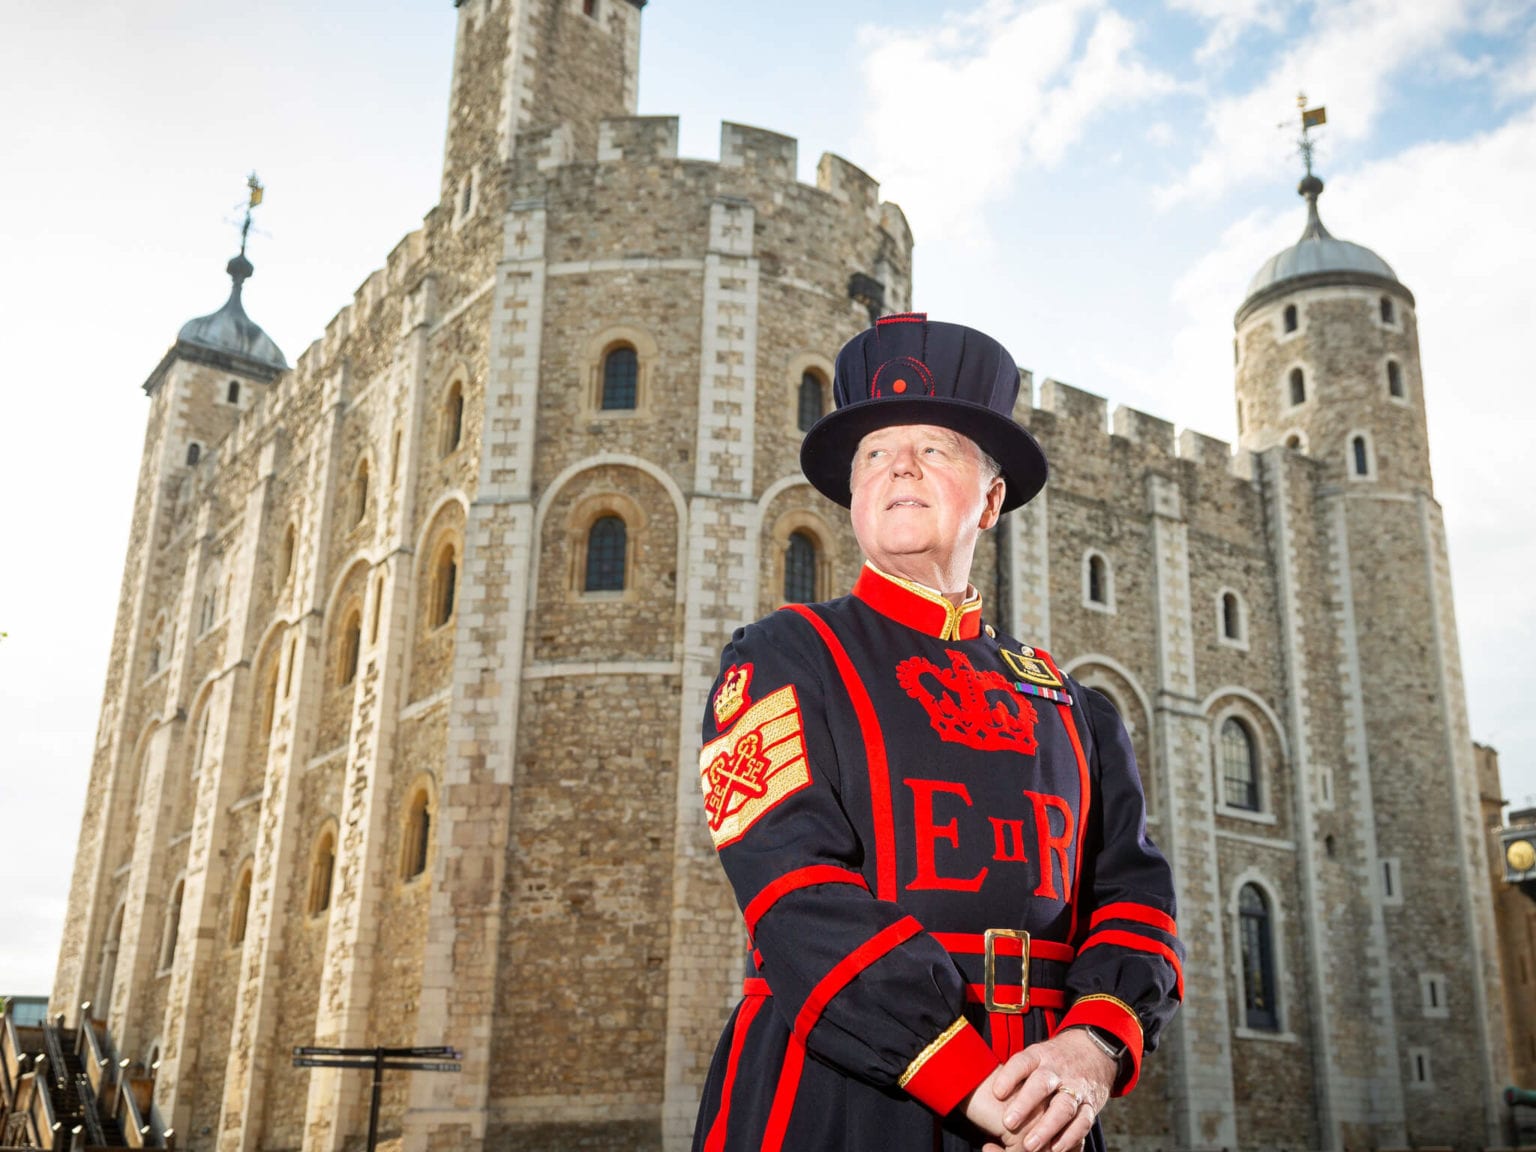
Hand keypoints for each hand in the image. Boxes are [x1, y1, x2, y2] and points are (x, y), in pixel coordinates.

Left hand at [979, 1028, 1115, 1151]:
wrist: (1093, 1050)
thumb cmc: (1052, 1061)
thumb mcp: (1034, 1056)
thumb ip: (1014, 1073)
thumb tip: (974, 1082)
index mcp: (1039, 1056)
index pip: (1022, 1062)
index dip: (1010, 1076)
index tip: (996, 1092)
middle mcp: (1057, 1070)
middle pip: (1042, 1083)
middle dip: (1025, 1103)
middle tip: (1007, 1123)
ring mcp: (1075, 1087)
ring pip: (1063, 1106)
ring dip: (1047, 1126)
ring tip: (1029, 1145)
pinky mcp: (1090, 1105)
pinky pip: (1083, 1122)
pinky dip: (1070, 1137)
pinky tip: (1055, 1149)